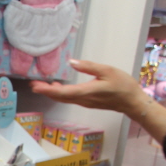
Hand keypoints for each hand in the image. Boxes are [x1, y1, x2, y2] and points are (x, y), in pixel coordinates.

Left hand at [30, 59, 148, 116]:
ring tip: (40, 85)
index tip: (37, 86)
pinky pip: (70, 99)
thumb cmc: (123, 85)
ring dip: (51, 93)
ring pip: (64, 99)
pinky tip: (57, 88)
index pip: (64, 92)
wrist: (133, 102)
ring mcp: (85, 102)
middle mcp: (83, 100)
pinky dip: (60, 94)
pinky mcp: (88, 102)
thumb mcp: (107, 71)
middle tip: (33, 84)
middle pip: (60, 97)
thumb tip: (72, 62)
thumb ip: (89, 67)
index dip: (49, 90)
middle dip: (45, 91)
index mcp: (87, 91)